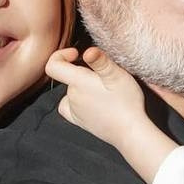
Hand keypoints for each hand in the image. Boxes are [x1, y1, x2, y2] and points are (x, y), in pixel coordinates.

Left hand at [44, 47, 176, 182]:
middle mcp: (72, 97)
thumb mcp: (117, 75)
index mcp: (77, 83)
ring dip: (83, 86)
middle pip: (66, 77)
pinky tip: (90, 101)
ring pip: (71, 91)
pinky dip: (76, 101)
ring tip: (104, 89)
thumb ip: (101, 61)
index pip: (53, 66)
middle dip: (81, 71)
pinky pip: (69, 107)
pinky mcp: (80, 122)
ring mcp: (74, 111)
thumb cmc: (126, 102)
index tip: (76, 54)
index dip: (61, 55)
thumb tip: (88, 51)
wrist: (130, 131)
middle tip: (102, 74)